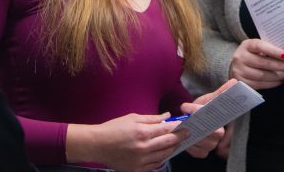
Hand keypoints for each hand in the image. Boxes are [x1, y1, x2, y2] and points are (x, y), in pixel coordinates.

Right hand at [67, 112, 181, 171]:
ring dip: (172, 149)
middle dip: (179, 138)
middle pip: (168, 143)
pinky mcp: (136, 170)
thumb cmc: (114, 128)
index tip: (186, 125)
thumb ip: (152, 118)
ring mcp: (140, 161)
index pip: (167, 130)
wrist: (97, 145)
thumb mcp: (133, 118)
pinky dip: (161, 159)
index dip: (178, 127)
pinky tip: (163, 154)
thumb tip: (167, 116)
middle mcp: (144, 148)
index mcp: (143, 132)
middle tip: (187, 134)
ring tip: (176, 143)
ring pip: (164, 156)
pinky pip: (154, 166)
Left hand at [180, 79, 236, 157]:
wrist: (193, 121)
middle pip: (207, 132)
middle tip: (180, 118)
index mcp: (222, 120)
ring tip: (177, 126)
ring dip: (187, 134)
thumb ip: (220, 92)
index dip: (196, 110)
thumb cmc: (202, 110)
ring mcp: (211, 145)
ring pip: (200, 141)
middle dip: (193, 124)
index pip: (213, 116)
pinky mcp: (202, 153)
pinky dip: (187, 144)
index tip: (184, 106)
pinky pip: (195, 150)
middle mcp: (220, 135)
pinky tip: (181, 137)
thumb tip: (235, 81)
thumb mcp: (208, 100)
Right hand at [229, 38, 283, 88]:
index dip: (273, 51)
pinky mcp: (241, 82)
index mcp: (247, 45)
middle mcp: (240, 57)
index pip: (260, 46)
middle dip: (279, 66)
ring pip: (261, 75)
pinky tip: (279, 81)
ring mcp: (239, 71)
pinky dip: (271, 84)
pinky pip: (259, 84)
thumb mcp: (258, 48)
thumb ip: (269, 49)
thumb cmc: (253, 55)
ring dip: (277, 76)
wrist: (237, 66)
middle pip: (262, 63)